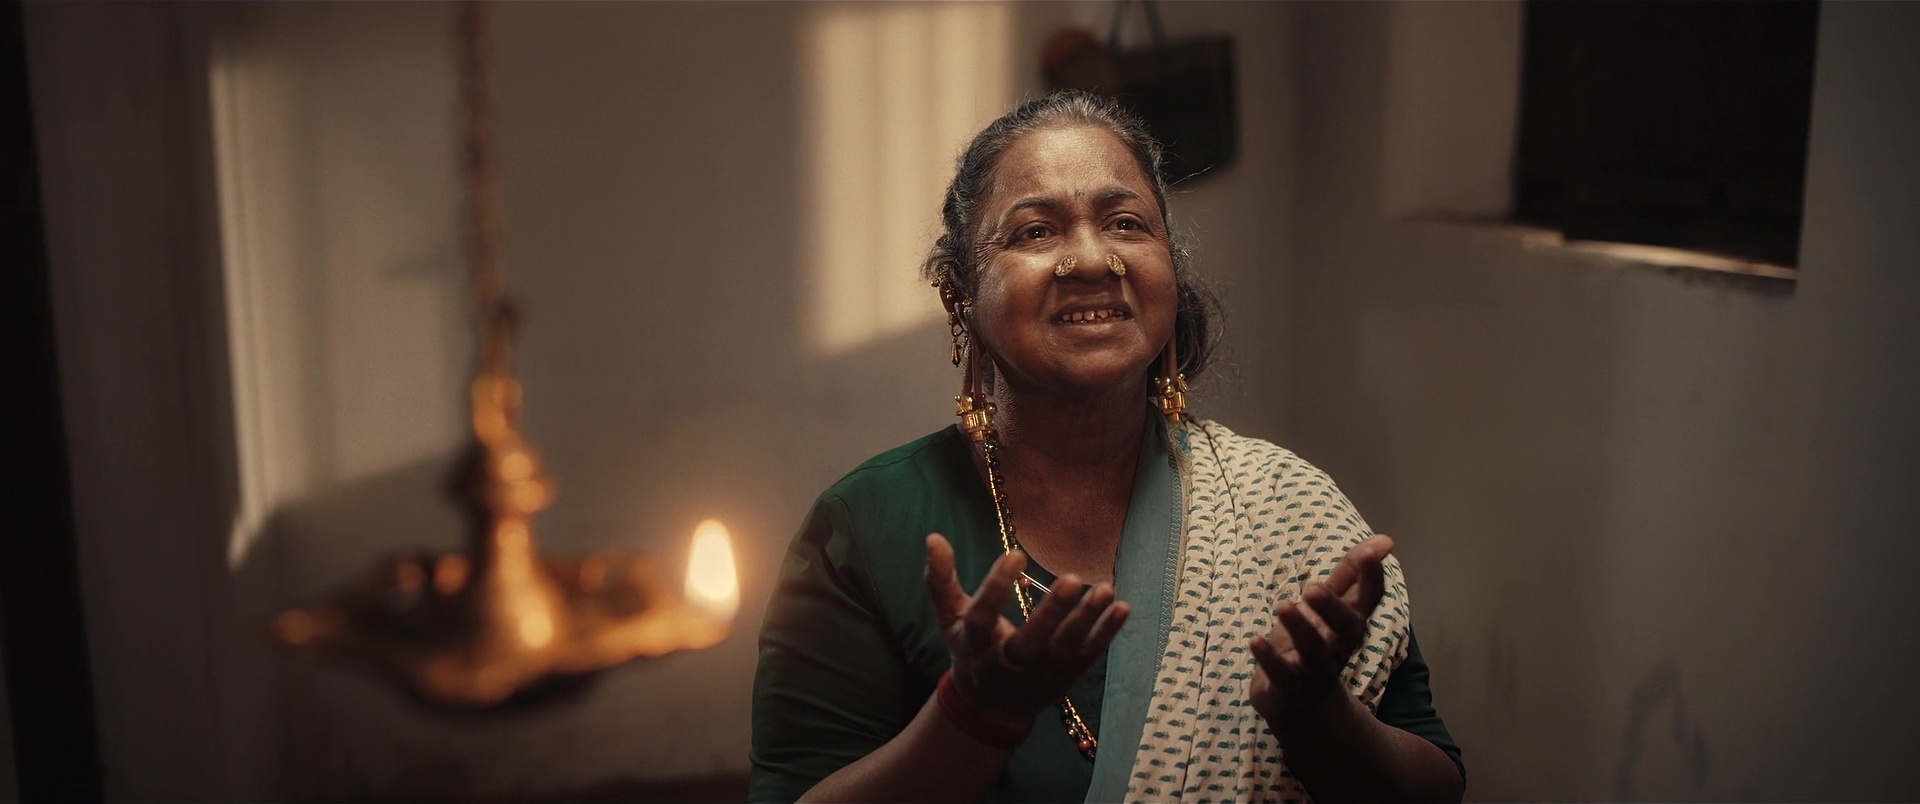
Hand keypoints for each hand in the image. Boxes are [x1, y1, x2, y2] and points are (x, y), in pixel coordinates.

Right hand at [924, 533, 1129, 724]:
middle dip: (1051, 613)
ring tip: (1104, 589)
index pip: (983, 619)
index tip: (1015, 554)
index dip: (995, 588)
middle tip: (1072, 579)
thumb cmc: (972, 649)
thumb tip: (933, 538)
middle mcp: (1008, 665)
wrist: (991, 706)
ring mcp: (1041, 674)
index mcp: (976, 646)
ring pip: (1065, 650)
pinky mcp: (1066, 676)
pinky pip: (1088, 655)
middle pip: (1030, 643)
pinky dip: (1106, 633)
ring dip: (1087, 620)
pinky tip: (1122, 607)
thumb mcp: (951, 619)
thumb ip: (940, 580)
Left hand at [1249, 534, 1393, 726]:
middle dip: (1334, 608)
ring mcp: (1316, 670)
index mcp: (1350, 624)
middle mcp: (1339, 648)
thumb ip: (1350, 575)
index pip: (1368, 600)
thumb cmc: (1317, 644)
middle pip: (1347, 630)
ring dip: (1301, 630)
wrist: (1300, 706)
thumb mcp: (1330, 608)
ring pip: (1315, 652)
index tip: (1373, 552)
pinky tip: (1256, 640)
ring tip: (1284, 606)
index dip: (1372, 577)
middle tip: (1313, 588)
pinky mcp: (1289, 688)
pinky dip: (1270, 659)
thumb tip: (1384, 541)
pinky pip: (1282, 675)